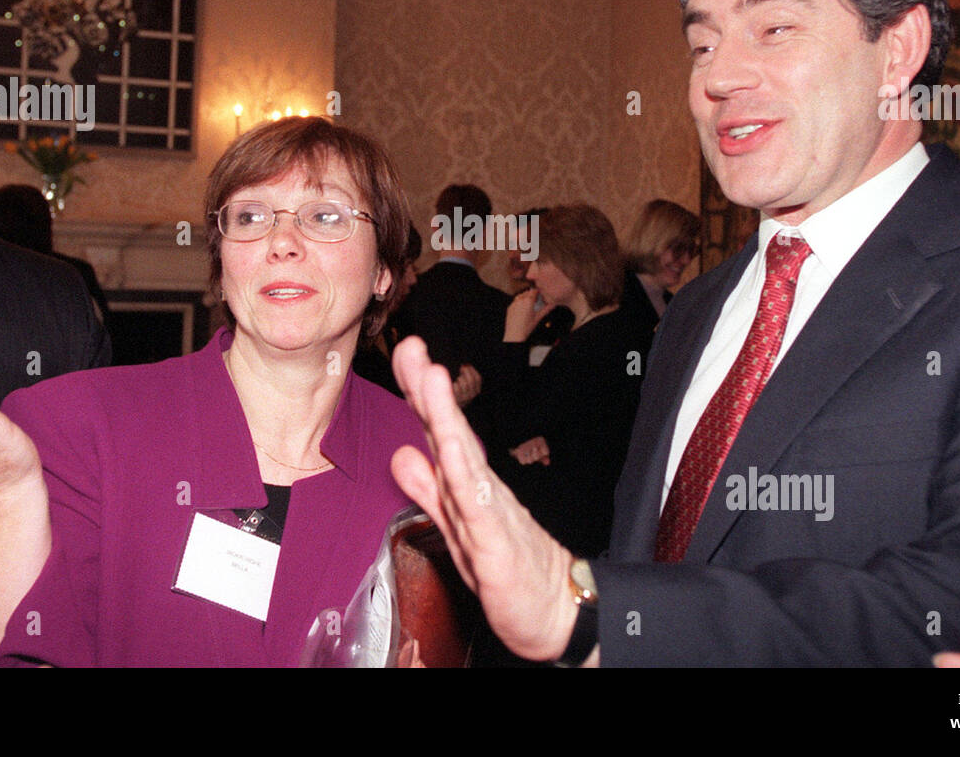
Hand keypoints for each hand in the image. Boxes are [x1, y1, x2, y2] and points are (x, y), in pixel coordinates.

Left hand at [390, 337, 578, 661]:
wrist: (557, 613)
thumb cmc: (508, 569)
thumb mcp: (456, 525)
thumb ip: (429, 489)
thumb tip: (402, 452)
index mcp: (466, 484)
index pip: (439, 431)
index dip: (420, 393)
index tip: (406, 353)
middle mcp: (479, 489)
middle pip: (449, 432)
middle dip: (428, 389)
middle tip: (411, 346)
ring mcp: (489, 512)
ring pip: (463, 458)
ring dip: (446, 418)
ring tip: (433, 378)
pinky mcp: (496, 543)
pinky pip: (477, 506)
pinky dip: (463, 475)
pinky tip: (451, 449)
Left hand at [504, 288, 554, 342]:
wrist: (514, 334)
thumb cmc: (527, 327)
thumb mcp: (538, 317)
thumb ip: (547, 309)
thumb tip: (553, 304)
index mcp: (528, 301)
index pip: (534, 290)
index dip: (537, 292)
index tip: (539, 295)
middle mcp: (520, 300)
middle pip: (527, 292)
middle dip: (531, 295)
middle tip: (535, 301)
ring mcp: (514, 303)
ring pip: (520, 296)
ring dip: (524, 297)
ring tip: (528, 305)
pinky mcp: (509, 307)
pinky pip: (515, 301)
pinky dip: (519, 303)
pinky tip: (522, 309)